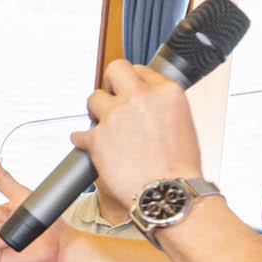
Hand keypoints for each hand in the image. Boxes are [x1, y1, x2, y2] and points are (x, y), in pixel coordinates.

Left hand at [78, 57, 206, 206]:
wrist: (167, 192)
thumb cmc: (179, 166)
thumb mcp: (182, 122)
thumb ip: (160, 105)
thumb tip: (144, 101)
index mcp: (166, 91)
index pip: (140, 70)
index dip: (132, 83)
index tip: (129, 94)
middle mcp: (140, 97)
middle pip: (115, 69)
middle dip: (111, 83)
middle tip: (111, 98)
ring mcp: (116, 115)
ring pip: (93, 98)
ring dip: (96, 112)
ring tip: (105, 129)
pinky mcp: (97, 136)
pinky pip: (79, 132)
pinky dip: (83, 141)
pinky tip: (92, 147)